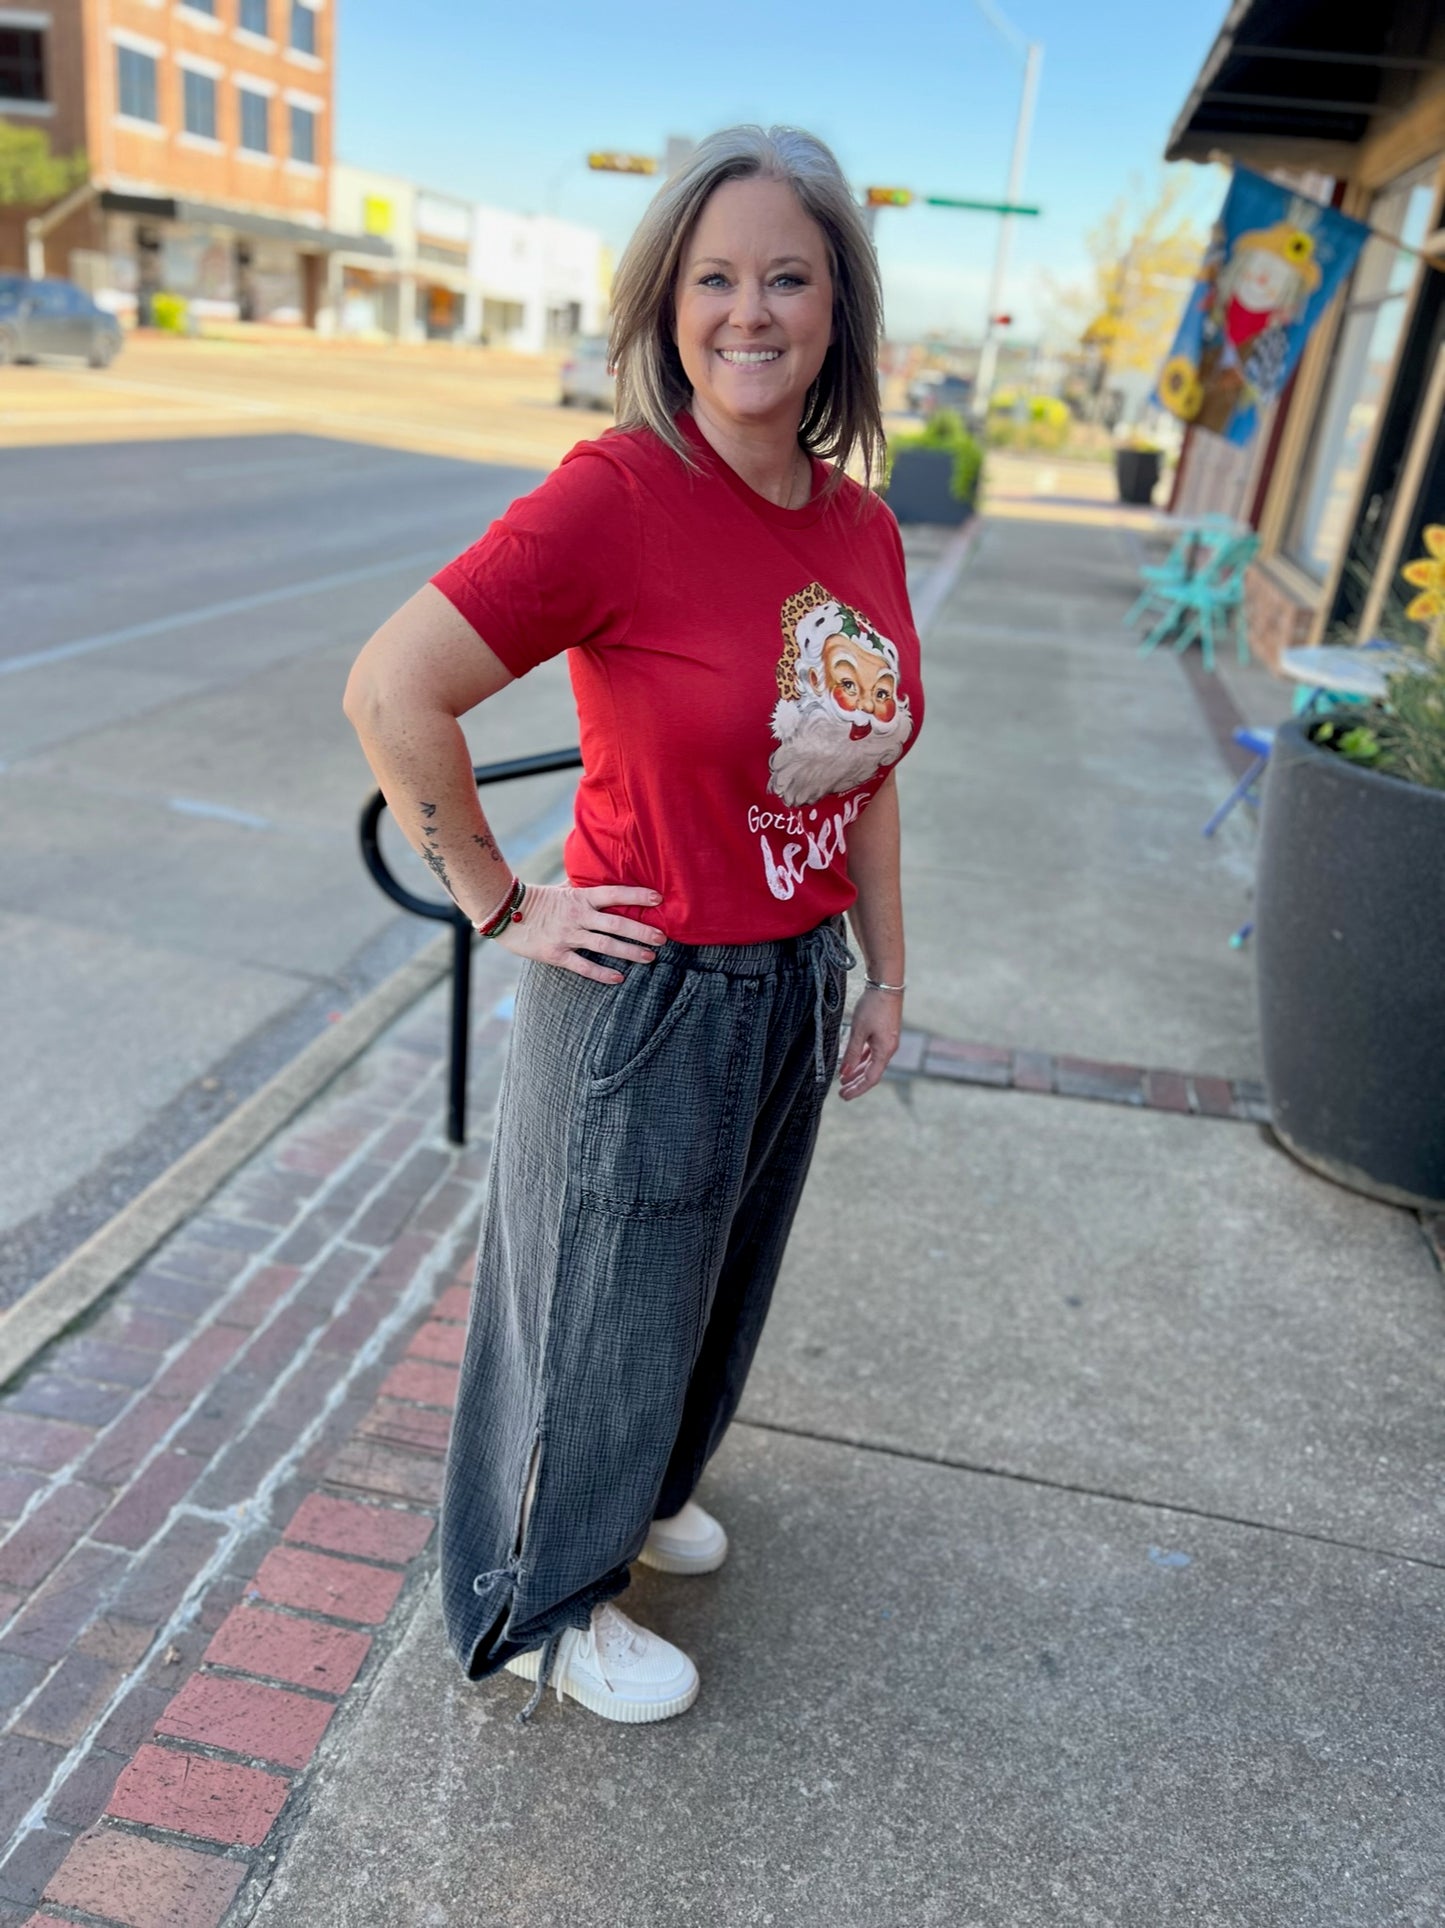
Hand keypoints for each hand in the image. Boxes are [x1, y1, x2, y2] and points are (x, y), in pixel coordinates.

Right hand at [495, 883, 664, 982]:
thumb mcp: (561, 889)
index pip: (614, 894)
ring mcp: (568, 936)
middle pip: (616, 924)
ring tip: (650, 958)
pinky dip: (602, 973)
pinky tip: (619, 978)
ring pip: (605, 945)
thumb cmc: (536, 900)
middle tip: (663, 938)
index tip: (658, 899)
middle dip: (641, 931)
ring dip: (629, 952)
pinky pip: (583, 966)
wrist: (504, 913)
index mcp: (580, 897)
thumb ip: (582, 886)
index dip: (637, 895)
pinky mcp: (556, 954)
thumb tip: (599, 873)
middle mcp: (578, 916)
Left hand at [838, 984, 902, 1100]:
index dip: (857, 1088)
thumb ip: (851, 1052)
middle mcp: (889, 1049)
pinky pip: (873, 1052)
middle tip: (841, 1092)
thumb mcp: (858, 1030)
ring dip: (858, 1071)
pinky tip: (852, 1062)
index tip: (843, 1095)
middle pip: (872, 1073)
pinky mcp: (884, 1034)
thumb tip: (844, 1072)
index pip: (871, 1078)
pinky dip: (862, 1059)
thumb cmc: (872, 1007)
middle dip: (856, 1083)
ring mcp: (887, 1041)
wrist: (886, 985)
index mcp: (885, 1051)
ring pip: (872, 1063)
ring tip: (844, 1079)